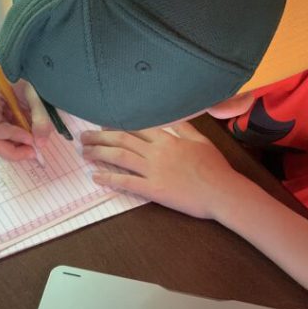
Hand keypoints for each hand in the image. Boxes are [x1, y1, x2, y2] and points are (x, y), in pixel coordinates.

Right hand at [0, 74, 52, 160]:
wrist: (21, 64)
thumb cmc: (26, 72)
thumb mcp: (37, 92)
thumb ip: (41, 118)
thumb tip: (40, 144)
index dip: (12, 138)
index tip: (32, 140)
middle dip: (12, 150)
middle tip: (33, 152)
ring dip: (14, 146)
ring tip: (32, 141)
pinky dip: (14, 141)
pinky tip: (27, 135)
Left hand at [80, 122, 240, 219]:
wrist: (223, 192)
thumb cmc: (216, 168)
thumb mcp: (202, 141)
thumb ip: (184, 127)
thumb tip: (173, 117)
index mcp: (169, 138)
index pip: (137, 126)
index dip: (117, 124)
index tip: (103, 124)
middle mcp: (157, 151)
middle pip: (122, 138)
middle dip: (100, 136)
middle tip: (84, 137)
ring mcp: (155, 170)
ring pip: (120, 156)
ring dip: (99, 153)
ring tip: (84, 152)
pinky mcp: (154, 189)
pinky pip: (126, 182)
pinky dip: (109, 178)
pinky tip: (95, 176)